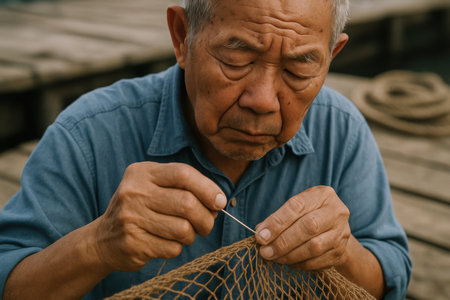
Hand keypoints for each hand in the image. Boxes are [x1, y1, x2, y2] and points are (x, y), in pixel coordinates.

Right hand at [92, 162, 225, 271]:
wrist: (103, 238)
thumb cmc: (141, 208)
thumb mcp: (153, 186)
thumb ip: (183, 186)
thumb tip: (218, 201)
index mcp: (142, 172)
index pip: (183, 174)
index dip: (207, 188)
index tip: (220, 201)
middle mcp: (134, 192)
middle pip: (187, 203)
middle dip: (206, 217)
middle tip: (207, 224)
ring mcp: (131, 219)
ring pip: (183, 229)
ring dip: (191, 235)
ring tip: (184, 233)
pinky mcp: (133, 244)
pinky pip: (172, 248)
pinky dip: (177, 248)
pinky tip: (166, 242)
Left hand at [255, 186, 350, 270]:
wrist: (335, 230)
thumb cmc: (309, 215)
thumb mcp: (297, 208)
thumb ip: (279, 218)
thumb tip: (261, 233)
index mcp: (323, 195)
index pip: (297, 206)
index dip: (277, 222)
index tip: (260, 235)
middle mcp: (336, 212)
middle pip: (309, 227)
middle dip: (283, 241)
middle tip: (265, 251)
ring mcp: (341, 233)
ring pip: (314, 247)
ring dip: (289, 255)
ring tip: (273, 257)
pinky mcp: (340, 252)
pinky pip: (317, 261)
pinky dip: (299, 264)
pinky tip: (287, 262)